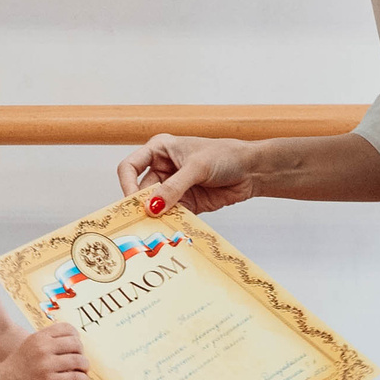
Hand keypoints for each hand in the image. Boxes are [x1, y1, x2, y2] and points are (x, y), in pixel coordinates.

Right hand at [0, 322, 89, 379]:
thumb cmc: (17, 367)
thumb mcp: (29, 345)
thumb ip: (47, 341)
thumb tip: (73, 341)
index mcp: (39, 337)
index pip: (68, 328)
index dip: (76, 336)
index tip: (75, 346)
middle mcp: (43, 348)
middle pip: (76, 344)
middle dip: (81, 353)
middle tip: (80, 361)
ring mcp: (46, 366)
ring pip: (79, 361)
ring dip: (84, 367)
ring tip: (82, 371)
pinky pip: (76, 378)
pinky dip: (82, 379)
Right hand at [115, 135, 256, 215]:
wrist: (252, 169)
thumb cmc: (226, 155)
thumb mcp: (197, 167)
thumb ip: (173, 188)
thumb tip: (152, 207)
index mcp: (159, 150)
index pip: (130, 167)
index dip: (127, 184)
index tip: (133, 201)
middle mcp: (162, 168)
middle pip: (141, 191)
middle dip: (142, 206)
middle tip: (142, 220)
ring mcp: (173, 188)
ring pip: (155, 206)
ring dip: (156, 217)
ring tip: (156, 228)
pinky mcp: (186, 204)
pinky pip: (172, 216)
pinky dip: (170, 223)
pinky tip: (171, 229)